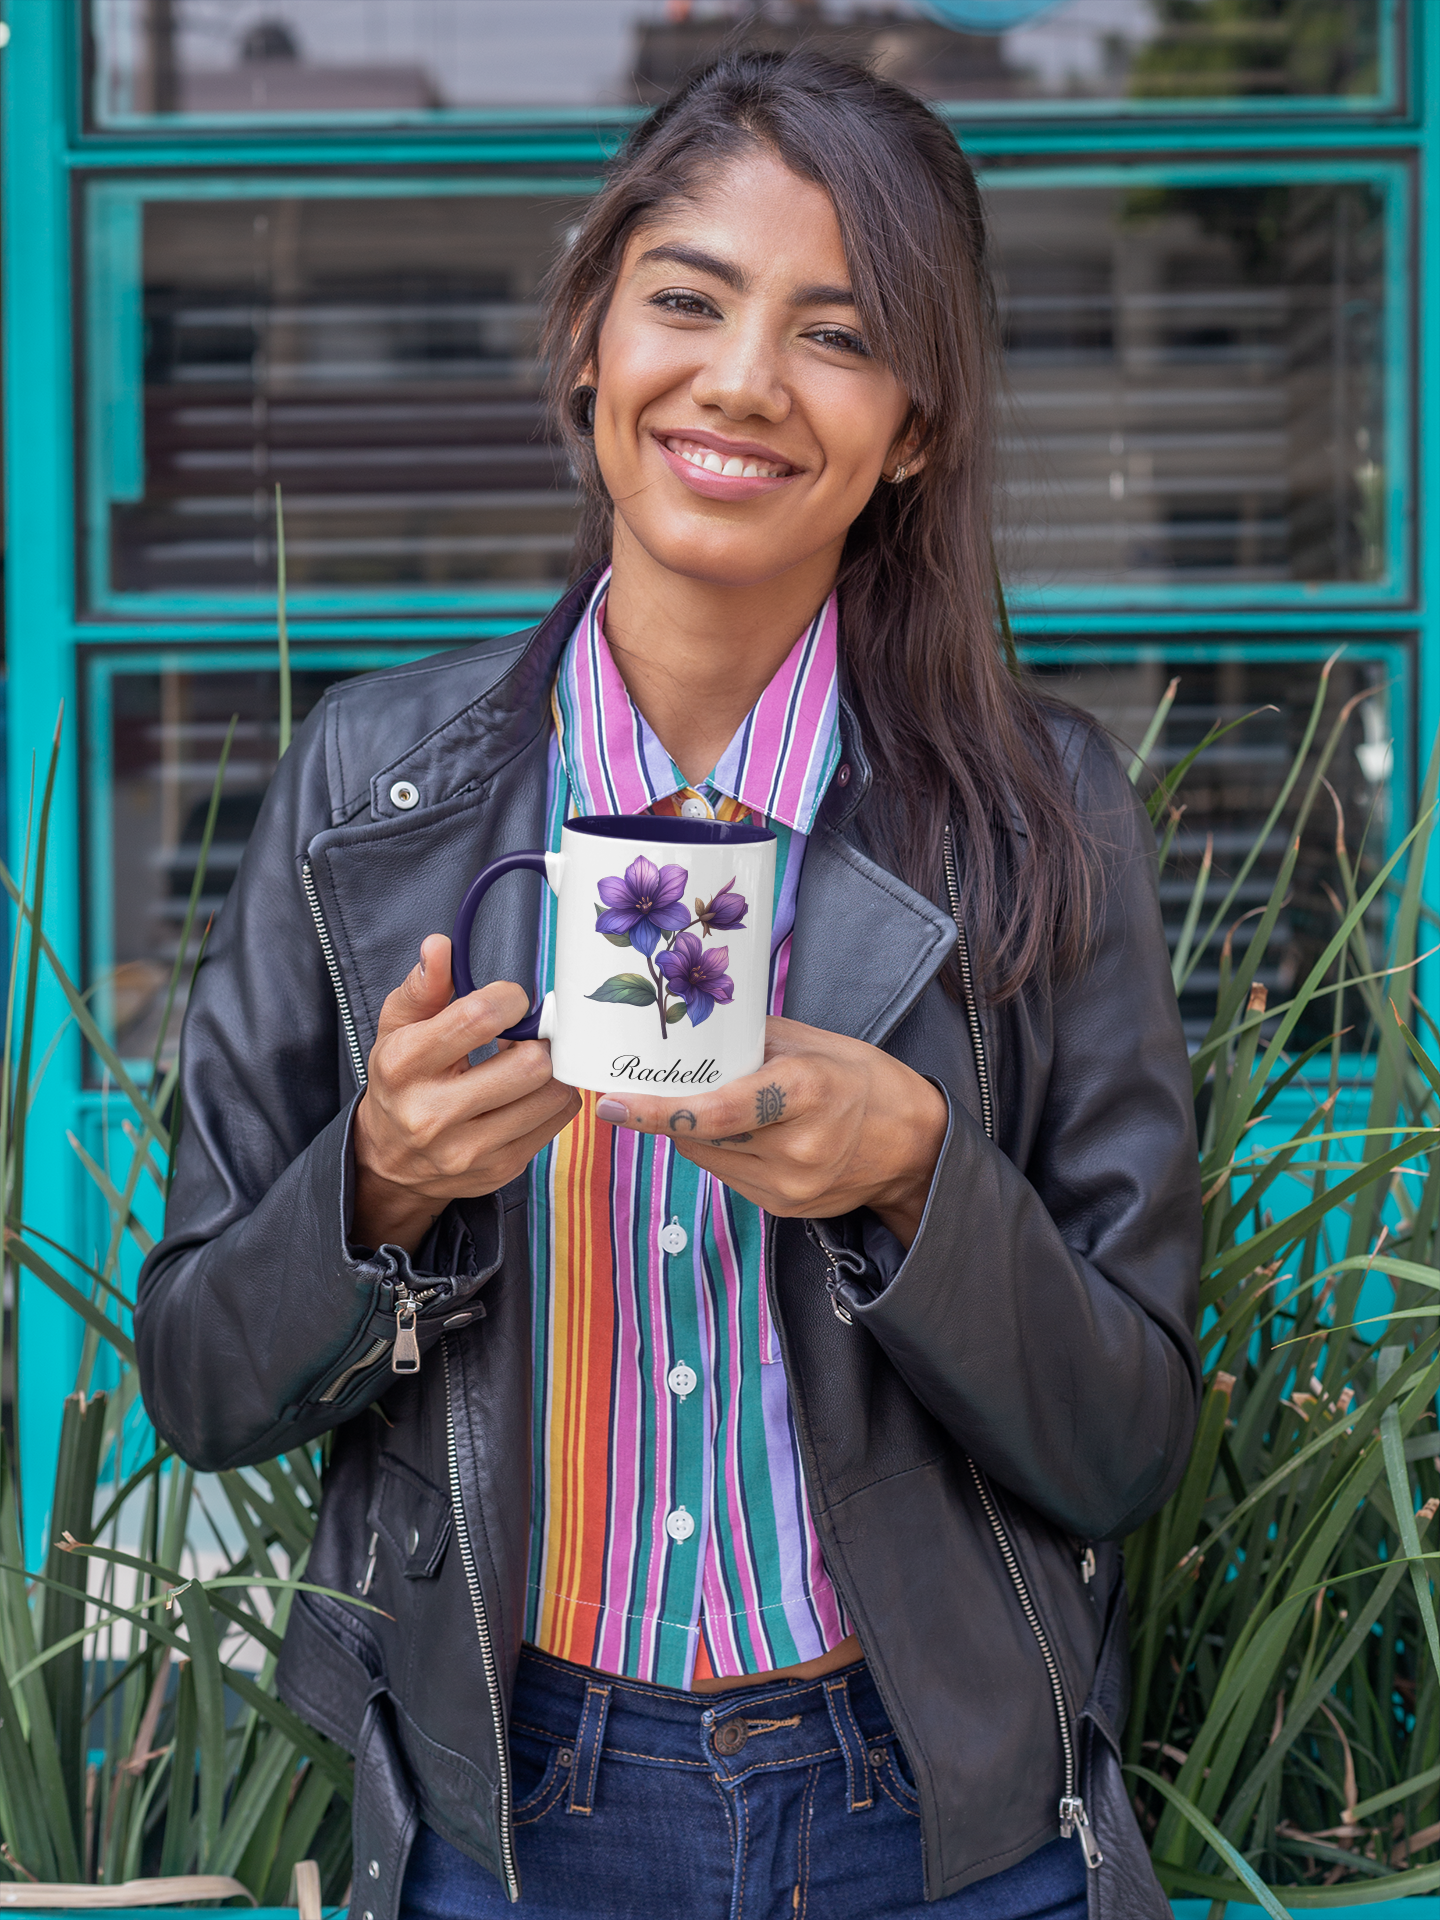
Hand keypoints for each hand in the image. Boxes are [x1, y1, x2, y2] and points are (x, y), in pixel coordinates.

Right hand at [351, 934, 581, 1254]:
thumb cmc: (401, 1082)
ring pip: (552, 1094)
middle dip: (538, 1039)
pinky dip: (554, 1097)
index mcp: (405, 1065)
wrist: (389, 1161)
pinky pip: (558, 1121)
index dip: (510, 999)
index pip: (478, 1018)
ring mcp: (470, 1149)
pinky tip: (530, 1090)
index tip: (510, 1001)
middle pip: (529, 1063)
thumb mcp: (398, 1028)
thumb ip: (422, 985)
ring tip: (527, 1062)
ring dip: (551, 1070)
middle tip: (527, 1034)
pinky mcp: (501, 1169)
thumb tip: (439, 946)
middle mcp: (433, 1114)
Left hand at [593, 1017, 947, 1247]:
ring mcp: (790, 1186)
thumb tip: (682, 1032)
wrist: (913, 1145)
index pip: (715, 1112)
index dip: (657, 1111)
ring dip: (693, 1133)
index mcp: (806, 1093)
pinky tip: (738, 1132)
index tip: (610, 1103)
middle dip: (668, 1112)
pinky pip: (727, 1176)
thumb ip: (746, 1041)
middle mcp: (797, 1148)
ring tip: (706, 1103)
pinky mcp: (783, 1209)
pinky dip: (718, 1151)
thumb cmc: (860, 1078)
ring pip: (707, 1159)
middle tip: (646, 1085)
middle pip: (701, 1137)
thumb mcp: (811, 1042)